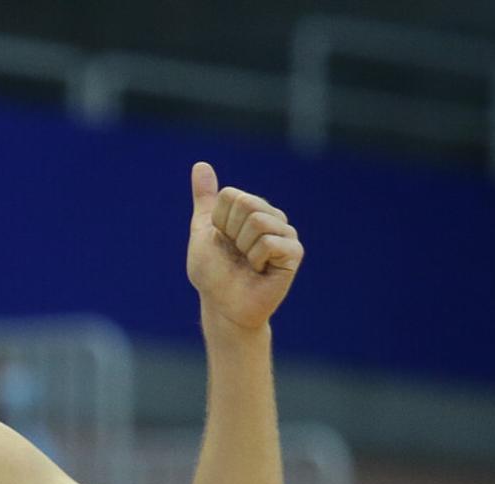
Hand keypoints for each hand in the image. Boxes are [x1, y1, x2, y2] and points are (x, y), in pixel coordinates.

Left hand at [186, 162, 303, 331]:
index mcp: (251, 208)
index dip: (218, 223)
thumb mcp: (202, 231)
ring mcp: (286, 233)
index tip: (223, 242)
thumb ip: (205, 199)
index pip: (231, 196)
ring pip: (257, 222)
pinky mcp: (294, 252)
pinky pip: (268, 243)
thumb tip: (200, 164)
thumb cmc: (213, 273)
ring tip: (248, 263)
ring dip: (242, 248)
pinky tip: (259, 271)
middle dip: (231, 234)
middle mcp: (271, 216)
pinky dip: (255, 260)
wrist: (223, 306)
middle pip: (245, 204)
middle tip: (236, 254)